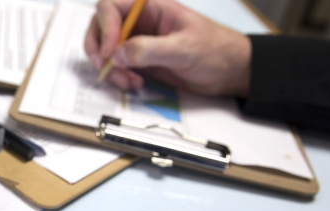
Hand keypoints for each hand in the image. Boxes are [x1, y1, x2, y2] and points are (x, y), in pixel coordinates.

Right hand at [84, 0, 250, 96]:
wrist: (230, 72)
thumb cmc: (216, 50)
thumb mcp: (184, 48)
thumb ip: (149, 49)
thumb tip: (118, 54)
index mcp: (150, 7)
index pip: (111, 7)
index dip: (104, 27)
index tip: (109, 51)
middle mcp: (139, 22)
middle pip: (100, 26)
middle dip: (99, 48)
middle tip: (105, 67)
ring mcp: (137, 41)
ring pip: (105, 49)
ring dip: (110, 68)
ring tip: (129, 81)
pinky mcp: (139, 61)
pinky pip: (116, 66)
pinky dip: (118, 77)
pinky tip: (135, 84)